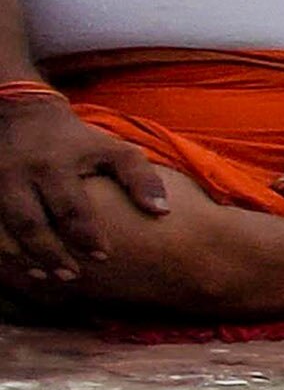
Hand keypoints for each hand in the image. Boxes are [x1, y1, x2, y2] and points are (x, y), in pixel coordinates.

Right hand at [0, 95, 165, 283]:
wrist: (22, 113)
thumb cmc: (77, 140)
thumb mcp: (112, 150)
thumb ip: (140, 178)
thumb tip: (162, 211)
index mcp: (54, 165)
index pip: (71, 209)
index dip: (87, 237)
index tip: (104, 256)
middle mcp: (19, 174)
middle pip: (31, 223)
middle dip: (51, 254)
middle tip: (72, 276)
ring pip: (3, 228)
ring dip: (23, 257)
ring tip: (46, 276)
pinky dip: (3, 247)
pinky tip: (20, 263)